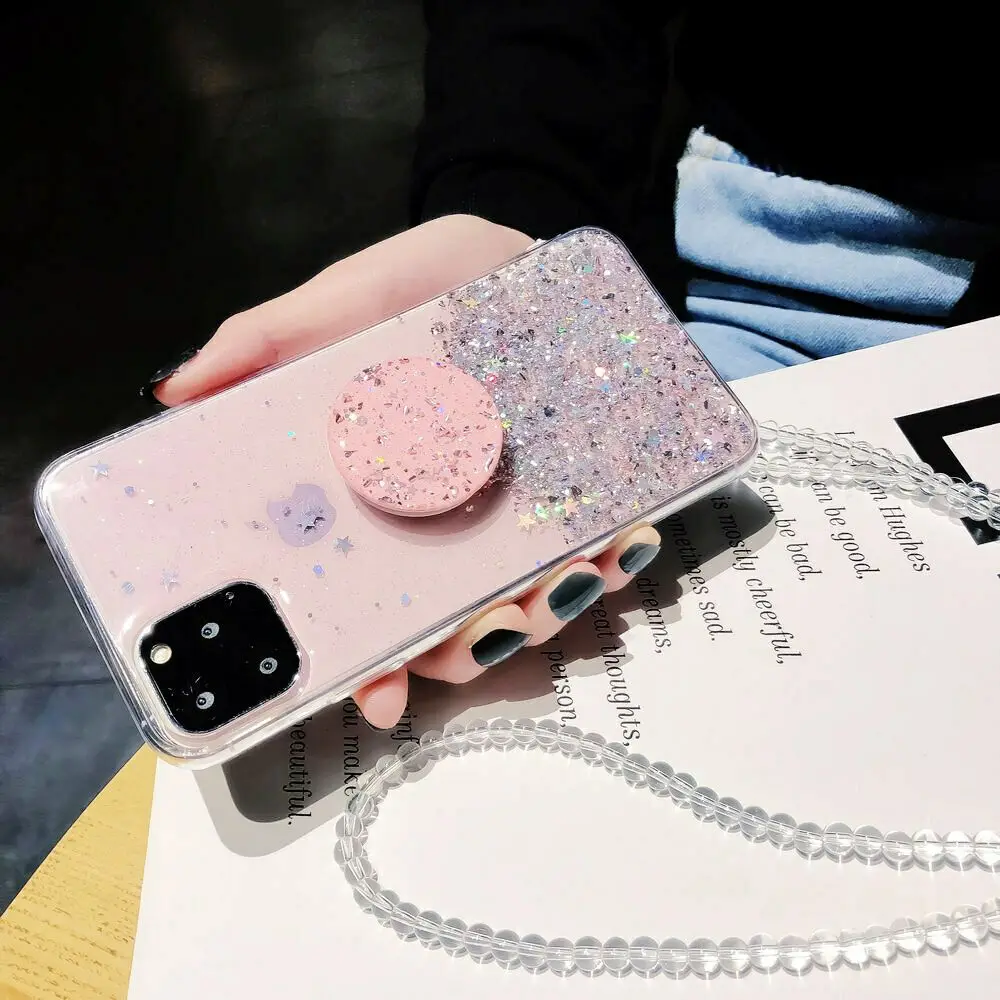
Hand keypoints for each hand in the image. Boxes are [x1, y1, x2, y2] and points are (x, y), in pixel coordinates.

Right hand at [155, 215, 660, 727]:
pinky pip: (600, 547)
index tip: (380, 691)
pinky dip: (611, 558)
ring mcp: (519, 518)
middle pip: (452, 625)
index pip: (365, 604)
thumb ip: (271, 341)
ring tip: (563, 580)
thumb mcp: (349, 302)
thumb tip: (176, 391)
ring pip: (529, 601)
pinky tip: (620, 543)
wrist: (524, 254)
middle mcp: (447, 527)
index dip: (370, 662)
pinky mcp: (584, 494)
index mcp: (379, 504)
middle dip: (471, 647)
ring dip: (546, 610)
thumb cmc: (427, 285)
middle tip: (492, 628)